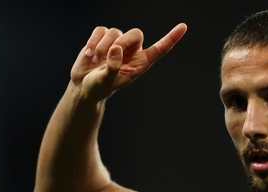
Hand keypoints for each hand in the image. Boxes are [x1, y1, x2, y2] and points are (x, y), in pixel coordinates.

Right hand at [70, 23, 186, 100]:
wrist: (84, 86)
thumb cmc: (99, 87)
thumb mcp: (107, 81)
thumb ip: (113, 67)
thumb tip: (116, 49)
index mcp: (140, 63)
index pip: (160, 49)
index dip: (171, 38)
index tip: (183, 27)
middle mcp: (132, 51)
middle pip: (135, 33)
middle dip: (121, 42)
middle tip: (108, 55)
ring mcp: (117, 43)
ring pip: (115, 32)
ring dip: (102, 46)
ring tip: (95, 61)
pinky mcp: (102, 38)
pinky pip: (100, 30)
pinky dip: (92, 42)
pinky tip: (89, 55)